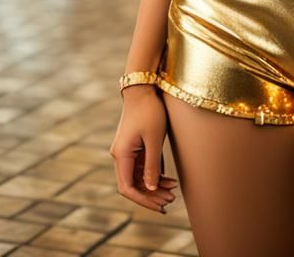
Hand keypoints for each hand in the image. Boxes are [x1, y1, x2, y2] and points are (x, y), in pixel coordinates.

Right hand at [109, 86, 178, 212]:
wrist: (143, 89)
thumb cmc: (149, 111)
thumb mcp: (153, 139)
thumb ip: (152, 165)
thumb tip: (151, 188)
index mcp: (121, 155)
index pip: (127, 188)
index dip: (143, 199)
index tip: (159, 205)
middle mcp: (121, 156)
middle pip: (133, 185)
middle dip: (151, 195)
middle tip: (170, 202)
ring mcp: (127, 152)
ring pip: (139, 178)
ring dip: (154, 186)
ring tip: (172, 193)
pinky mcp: (135, 147)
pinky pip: (142, 168)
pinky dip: (154, 175)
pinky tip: (169, 180)